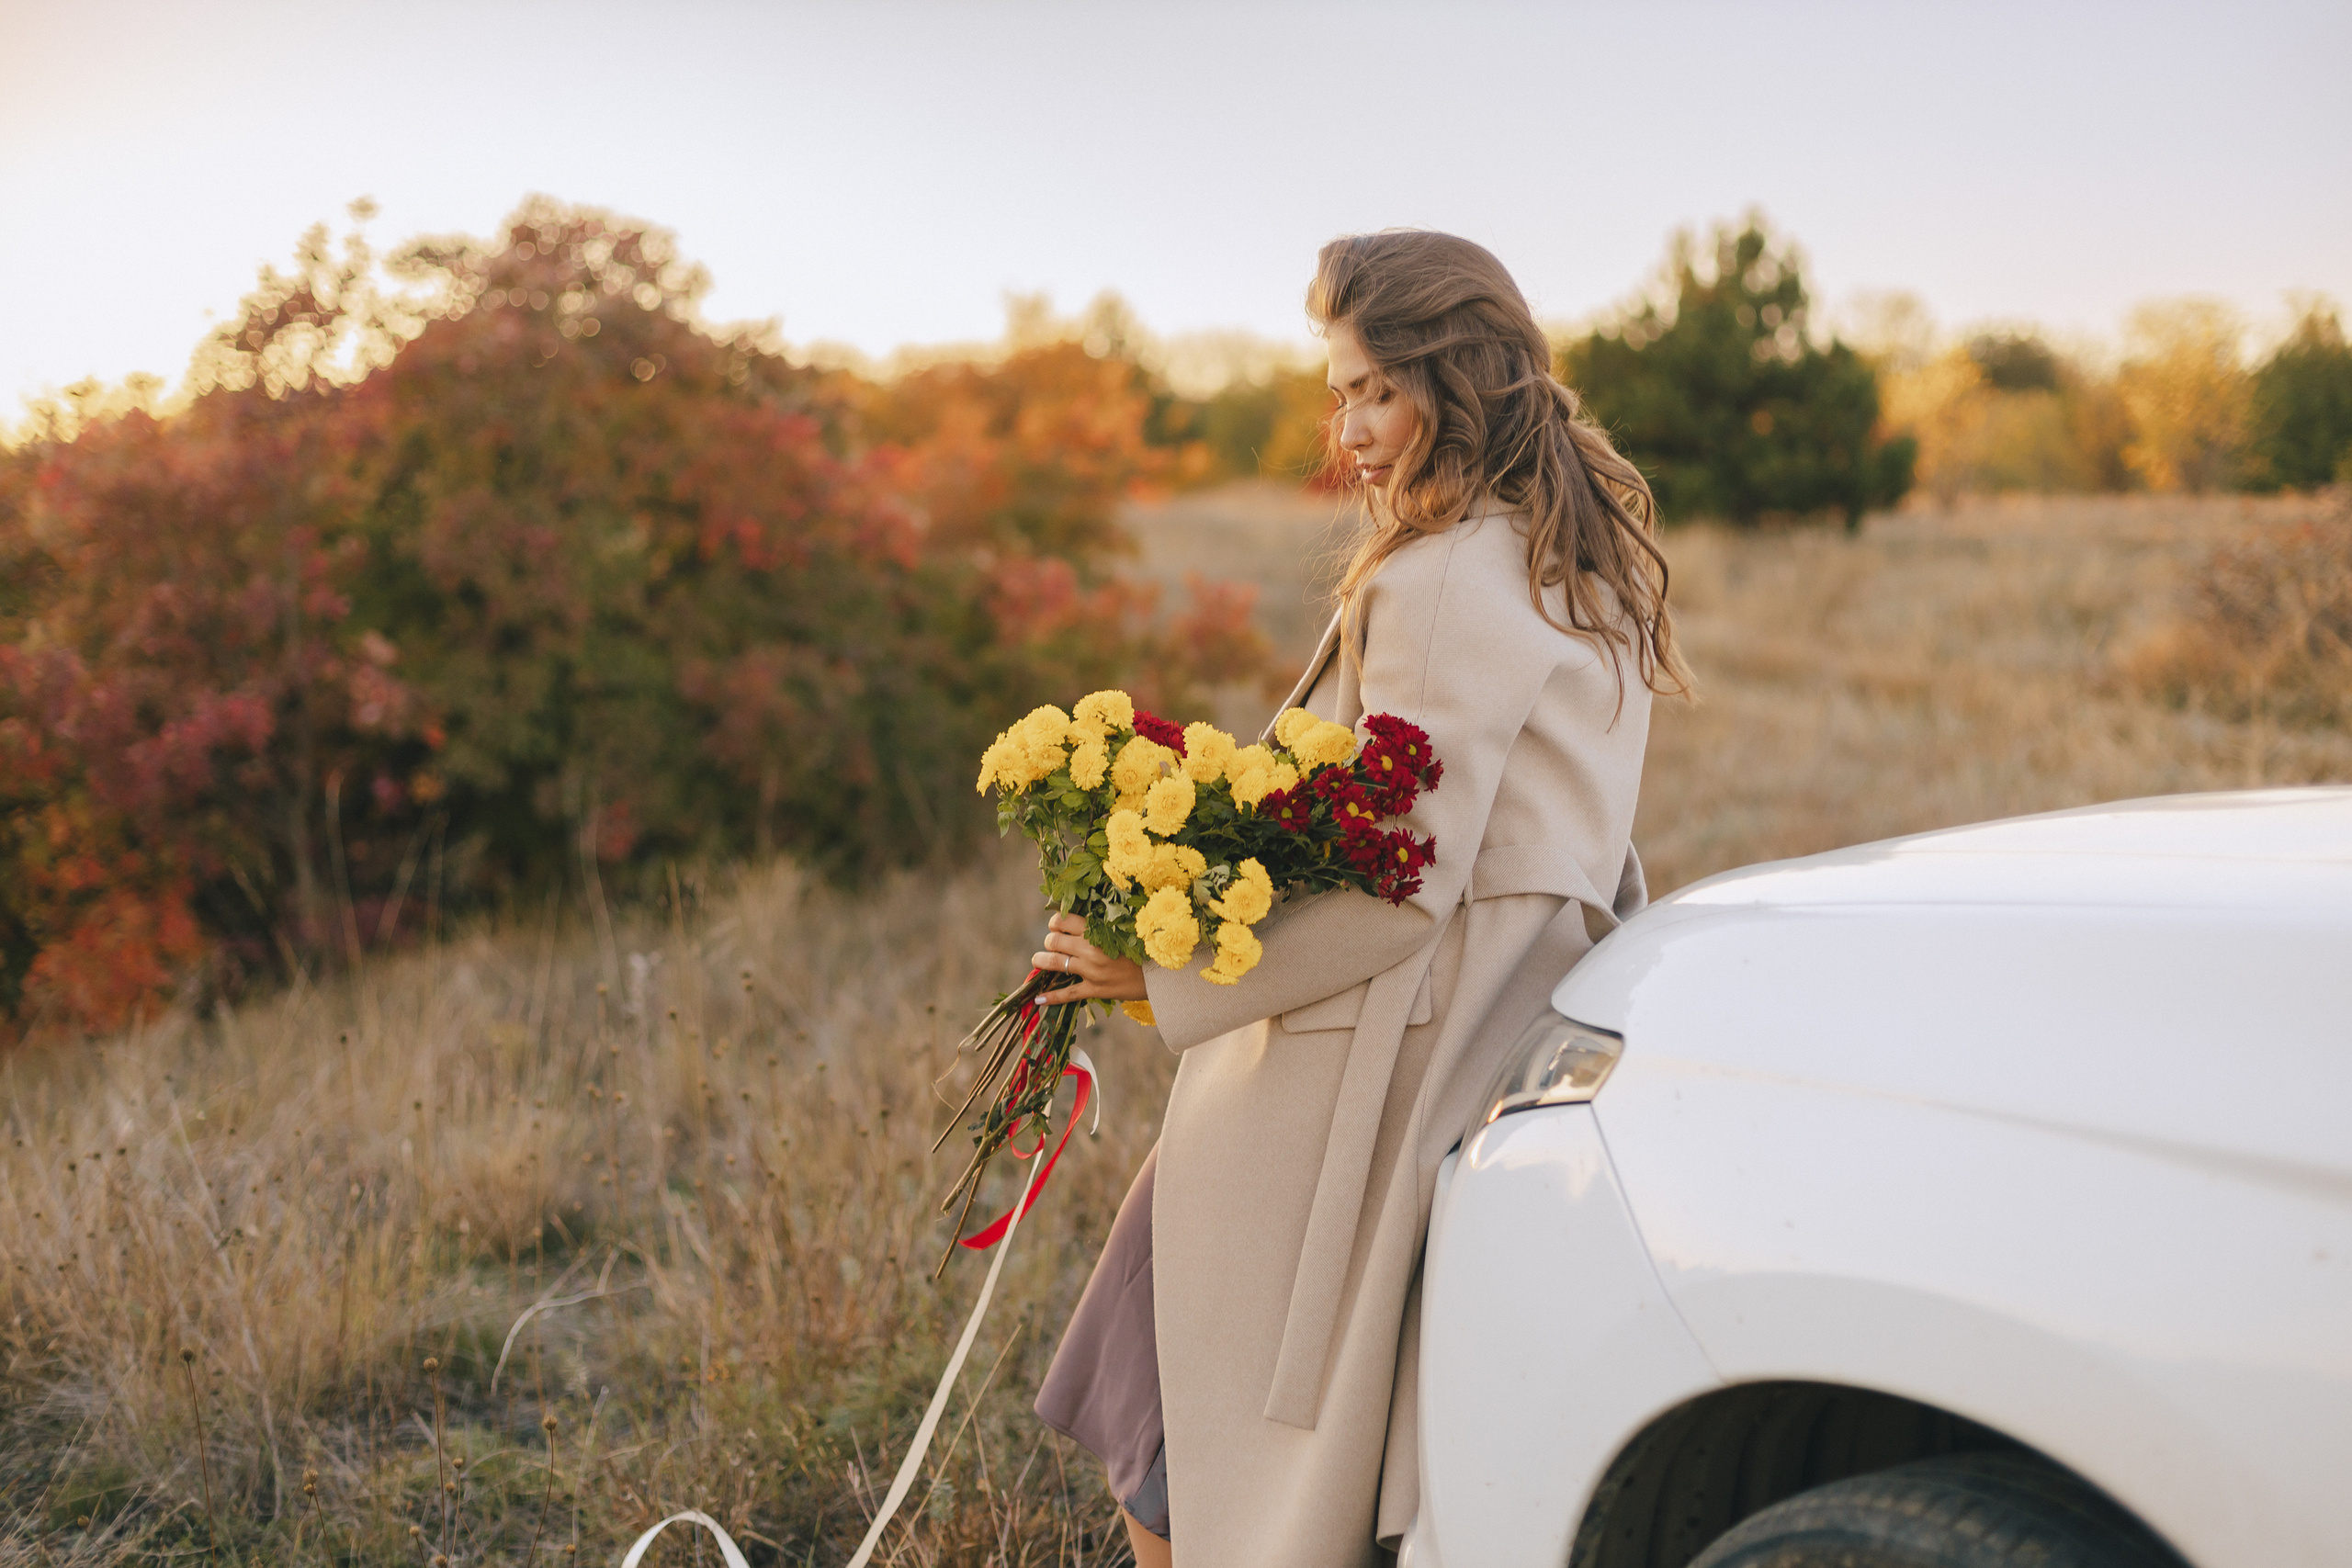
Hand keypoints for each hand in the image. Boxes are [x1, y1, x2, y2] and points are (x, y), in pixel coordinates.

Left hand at [1033, 912, 1147, 1002]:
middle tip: (1052, 943)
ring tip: (1038, 960)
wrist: (1161, 975)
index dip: (1055, 921)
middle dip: (1049, 941)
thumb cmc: (1144, 949)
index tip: (1057, 925)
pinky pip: (1068, 994)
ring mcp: (1091, 971)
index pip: (1063, 920)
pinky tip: (1038, 999)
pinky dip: (1051, 997)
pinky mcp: (1095, 990)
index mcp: (1098, 931)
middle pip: (1054, 941)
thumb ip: (1103, 926)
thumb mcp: (1123, 931)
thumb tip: (1083, 920)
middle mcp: (1091, 950)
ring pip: (1056, 964)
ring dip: (1041, 961)